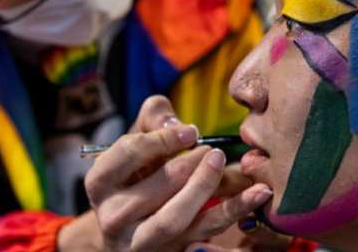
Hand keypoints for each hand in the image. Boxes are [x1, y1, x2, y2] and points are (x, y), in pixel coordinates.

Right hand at [84, 96, 272, 251]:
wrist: (129, 227)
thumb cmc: (137, 172)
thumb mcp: (137, 141)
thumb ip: (153, 118)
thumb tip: (176, 122)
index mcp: (100, 182)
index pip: (128, 153)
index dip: (163, 138)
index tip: (192, 131)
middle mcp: (113, 216)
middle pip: (158, 187)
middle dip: (192, 164)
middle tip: (214, 151)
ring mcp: (139, 241)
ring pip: (175, 217)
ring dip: (207, 187)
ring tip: (226, 164)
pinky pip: (205, 234)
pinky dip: (234, 211)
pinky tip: (258, 193)